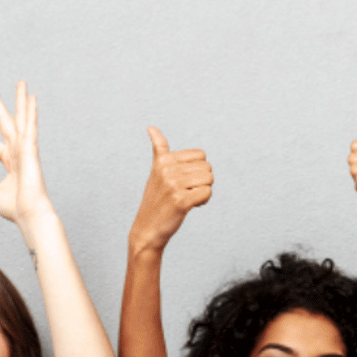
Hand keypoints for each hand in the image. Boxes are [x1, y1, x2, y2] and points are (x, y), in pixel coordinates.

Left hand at [0, 81, 51, 225]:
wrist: (29, 216)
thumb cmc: (13, 208)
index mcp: (10, 160)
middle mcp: (18, 151)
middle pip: (7, 121)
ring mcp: (26, 149)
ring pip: (21, 119)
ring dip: (19, 100)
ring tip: (20, 82)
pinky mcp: (30, 151)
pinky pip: (29, 127)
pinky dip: (31, 112)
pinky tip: (31, 98)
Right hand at [129, 127, 212, 252]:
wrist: (147, 229)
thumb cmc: (156, 199)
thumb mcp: (156, 171)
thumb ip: (159, 149)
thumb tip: (151, 127)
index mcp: (163, 160)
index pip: (201, 155)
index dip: (197, 169)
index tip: (183, 180)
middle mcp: (167, 170)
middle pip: (208, 168)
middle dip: (202, 181)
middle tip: (185, 192)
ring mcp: (174, 185)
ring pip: (209, 180)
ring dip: (203, 191)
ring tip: (187, 199)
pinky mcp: (181, 201)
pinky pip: (207, 193)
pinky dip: (203, 201)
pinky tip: (191, 207)